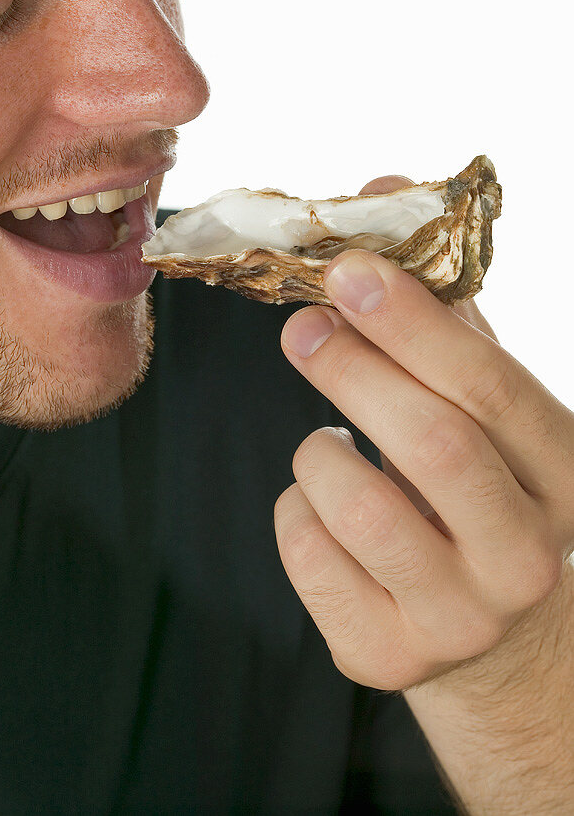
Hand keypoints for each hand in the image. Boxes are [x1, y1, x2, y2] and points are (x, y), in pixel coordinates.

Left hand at [275, 174, 573, 690]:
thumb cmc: (475, 482)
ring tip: (326, 437)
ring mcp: (459, 617)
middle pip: (434, 443)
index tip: (348, 266)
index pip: (491, 386)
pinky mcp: (384, 654)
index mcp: (565, 474)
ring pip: (358, 502)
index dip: (413, 320)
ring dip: (318, 448)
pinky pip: (307, 550)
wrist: (482, 626)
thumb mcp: (480, 401)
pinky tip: (324, 504)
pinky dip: (295, 507)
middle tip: (302, 325)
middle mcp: (527, 556)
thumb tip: (381, 188)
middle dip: (355, 368)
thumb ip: (439, 302)